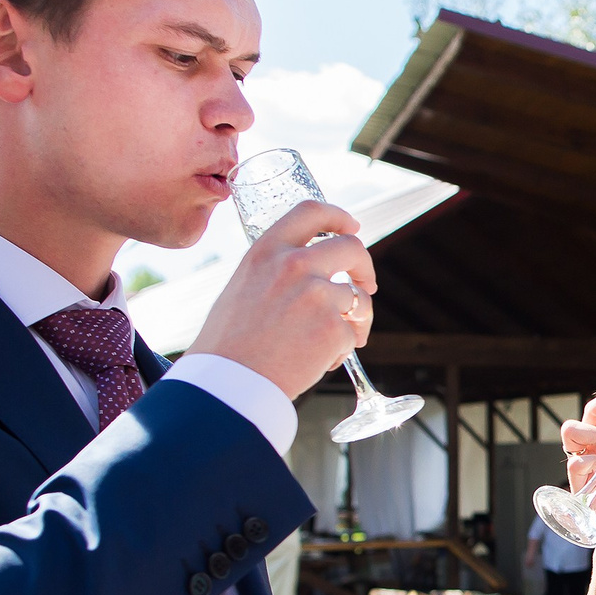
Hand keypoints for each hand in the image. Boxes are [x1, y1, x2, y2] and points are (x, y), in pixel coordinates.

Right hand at [186, 199, 374, 398]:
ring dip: (353, 321)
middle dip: (365, 267)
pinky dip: (341, 350)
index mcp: (267, 251)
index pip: (311, 212)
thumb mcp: (243, 287)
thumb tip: (308, 270)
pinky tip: (317, 361)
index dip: (338, 217)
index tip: (351, 227)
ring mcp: (318, 295)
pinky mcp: (334, 327)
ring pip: (357, 300)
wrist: (230, 383)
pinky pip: (353, 334)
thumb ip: (274, 271)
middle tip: (366, 284)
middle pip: (352, 248)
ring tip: (329, 343)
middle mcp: (295, 265)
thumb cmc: (229, 344)